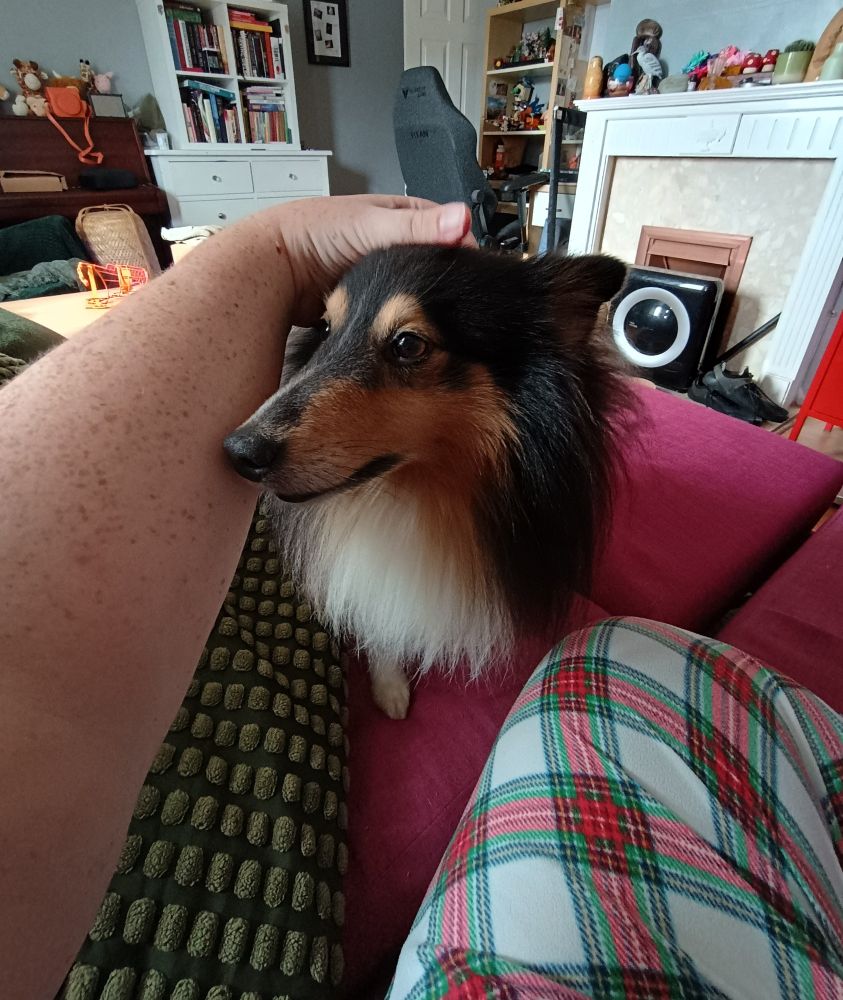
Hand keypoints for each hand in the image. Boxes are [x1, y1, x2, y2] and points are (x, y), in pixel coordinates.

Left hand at [255, 194, 473, 323]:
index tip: (475, 277)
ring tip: (439, 325)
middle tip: (460, 308)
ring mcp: (379, 275)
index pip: (446, 232)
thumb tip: (463, 220)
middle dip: (442, 283)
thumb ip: (420, 227)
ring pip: (413, 292)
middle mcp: (391, 245)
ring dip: (421, 307)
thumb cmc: (314, 234)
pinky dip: (399, 321)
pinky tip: (407, 332)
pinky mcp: (366, 301)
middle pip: (431, 266)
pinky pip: (391, 312)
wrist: (273, 270)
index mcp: (399, 216)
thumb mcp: (374, 225)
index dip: (462, 252)